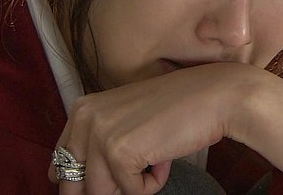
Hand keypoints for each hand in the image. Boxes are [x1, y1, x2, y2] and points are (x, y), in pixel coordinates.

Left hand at [48, 62, 282, 194]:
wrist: (218, 97)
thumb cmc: (181, 109)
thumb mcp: (129, 119)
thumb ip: (101, 142)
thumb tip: (77, 186)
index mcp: (82, 109)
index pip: (63, 164)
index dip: (94, 178)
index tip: (127, 169)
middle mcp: (83, 118)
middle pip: (76, 184)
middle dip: (112, 185)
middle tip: (143, 167)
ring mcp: (98, 134)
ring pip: (102, 192)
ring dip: (135, 183)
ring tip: (158, 156)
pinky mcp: (117, 151)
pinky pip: (131, 192)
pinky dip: (153, 183)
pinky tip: (167, 155)